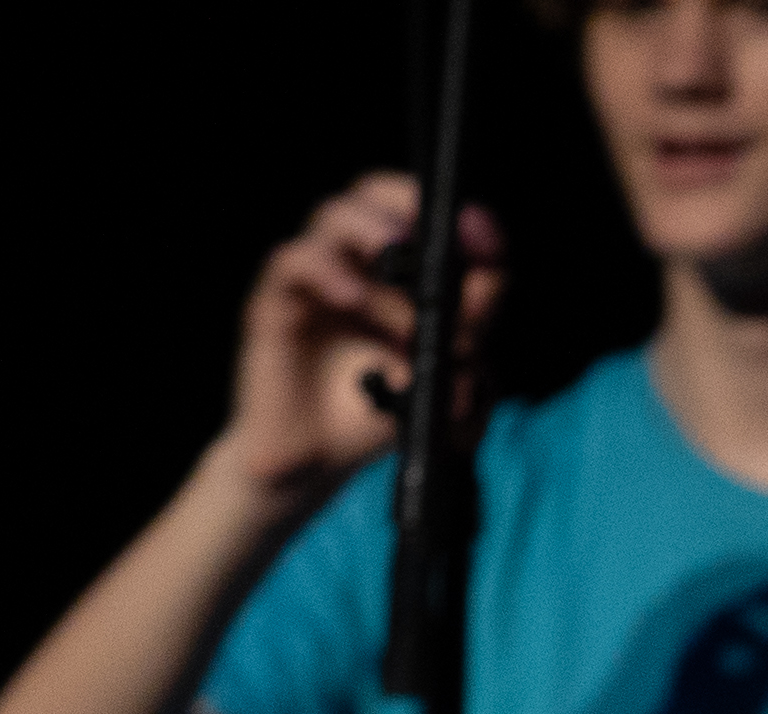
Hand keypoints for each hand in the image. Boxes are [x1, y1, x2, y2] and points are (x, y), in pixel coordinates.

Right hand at [221, 172, 502, 505]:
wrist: (317, 464)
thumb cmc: (377, 416)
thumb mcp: (441, 380)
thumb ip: (469, 329)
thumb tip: (491, 279)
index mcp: (399, 276)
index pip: (422, 219)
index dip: (455, 220)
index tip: (484, 238)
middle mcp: (356, 265)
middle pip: (373, 194)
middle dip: (405, 199)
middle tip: (432, 236)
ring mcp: (316, 279)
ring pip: (334, 217)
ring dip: (373, 237)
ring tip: (398, 277)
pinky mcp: (276, 302)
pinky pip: (294, 262)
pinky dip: (326, 269)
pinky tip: (353, 297)